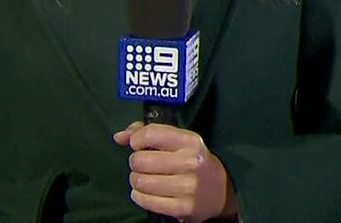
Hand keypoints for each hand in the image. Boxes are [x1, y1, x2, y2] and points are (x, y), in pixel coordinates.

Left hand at [113, 121, 238, 221]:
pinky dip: (139, 197)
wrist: (221, 190)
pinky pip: (146, 201)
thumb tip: (119, 137)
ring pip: (140, 182)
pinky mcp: (183, 208)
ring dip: (136, 181)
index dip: (136, 140)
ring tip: (144, 179)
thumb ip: (147, 132)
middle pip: (140, 161)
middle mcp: (190, 162)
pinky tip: (145, 193)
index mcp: (189, 141)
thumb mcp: (178, 140)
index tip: (137, 145)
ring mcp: (188, 187)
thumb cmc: (192, 160)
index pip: (150, 134)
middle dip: (135, 163)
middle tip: (142, 165)